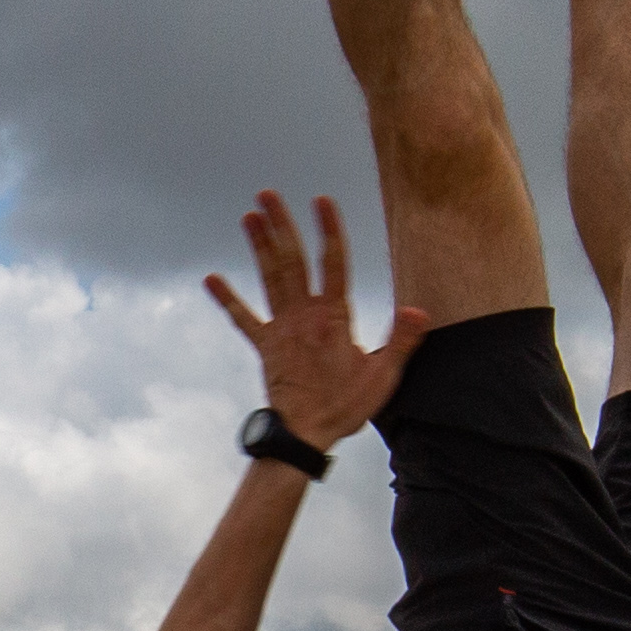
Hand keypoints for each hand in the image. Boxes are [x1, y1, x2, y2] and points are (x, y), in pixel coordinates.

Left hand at [203, 192, 430, 450]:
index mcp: (333, 318)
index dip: (329, 229)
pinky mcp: (265, 346)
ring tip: (248, 216)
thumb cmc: (345, 407)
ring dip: (259, 246)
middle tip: (267, 194)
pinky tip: (211, 279)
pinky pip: (243, 319)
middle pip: (292, 261)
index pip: (333, 263)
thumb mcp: (383, 376)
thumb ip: (401, 340)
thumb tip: (419, 309)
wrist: (303, 436)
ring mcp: (281, 329)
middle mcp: (303, 316)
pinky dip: (227, 299)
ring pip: (269, 279)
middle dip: (281, 225)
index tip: (321, 200)